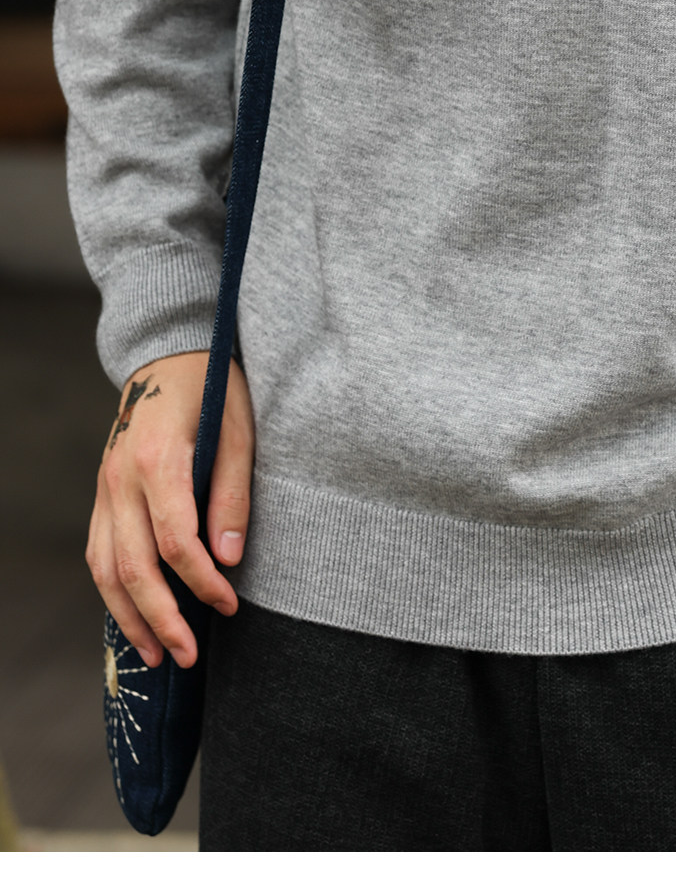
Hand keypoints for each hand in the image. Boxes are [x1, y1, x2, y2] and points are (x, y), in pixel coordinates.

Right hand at [87, 351, 254, 669]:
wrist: (168, 353)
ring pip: (104, 568)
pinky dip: (112, 592)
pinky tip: (134, 618)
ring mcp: (105, 487)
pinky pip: (98, 552)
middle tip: (187, 657)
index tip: (229, 605)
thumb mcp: (240, 432)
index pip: (176, 541)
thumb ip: (234, 494)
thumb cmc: (214, 389)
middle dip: (161, 618)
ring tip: (156, 657)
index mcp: (158, 460)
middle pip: (133, 566)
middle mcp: (121, 479)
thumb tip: (229, 560)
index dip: (202, 583)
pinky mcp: (102, 494)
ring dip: (129, 617)